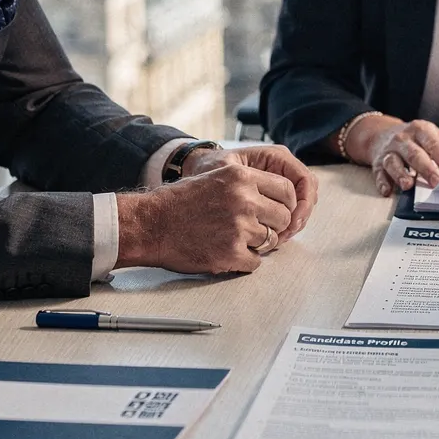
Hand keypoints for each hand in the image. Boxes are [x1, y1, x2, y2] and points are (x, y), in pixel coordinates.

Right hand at [116, 153, 308, 272]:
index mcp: (241, 177)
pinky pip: (256, 262)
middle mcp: (244, 200)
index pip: (286, 190)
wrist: (151, 225)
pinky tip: (227, 253)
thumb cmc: (180, 202)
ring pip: (271, 241)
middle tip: (258, 230)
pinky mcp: (231, 253)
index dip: (286, 203)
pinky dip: (245, 261)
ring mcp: (238, 228)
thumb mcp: (217, 177)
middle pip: (283, 217)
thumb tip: (279, 198)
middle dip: (274, 226)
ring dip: (259, 244)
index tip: (278, 211)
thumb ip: (249, 184)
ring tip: (236, 240)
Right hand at [350, 117, 438, 196]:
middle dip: (426, 169)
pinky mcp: (378, 163)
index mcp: (421, 130)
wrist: (382, 134)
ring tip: (408, 185)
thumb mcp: (432, 134)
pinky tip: (387, 191)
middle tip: (437, 182)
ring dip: (400, 174)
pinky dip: (382, 182)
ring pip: (393, 162)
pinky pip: (379, 173)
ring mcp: (389, 151)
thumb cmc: (414, 138)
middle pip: (415, 154)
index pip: (433, 144)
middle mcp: (403, 139)